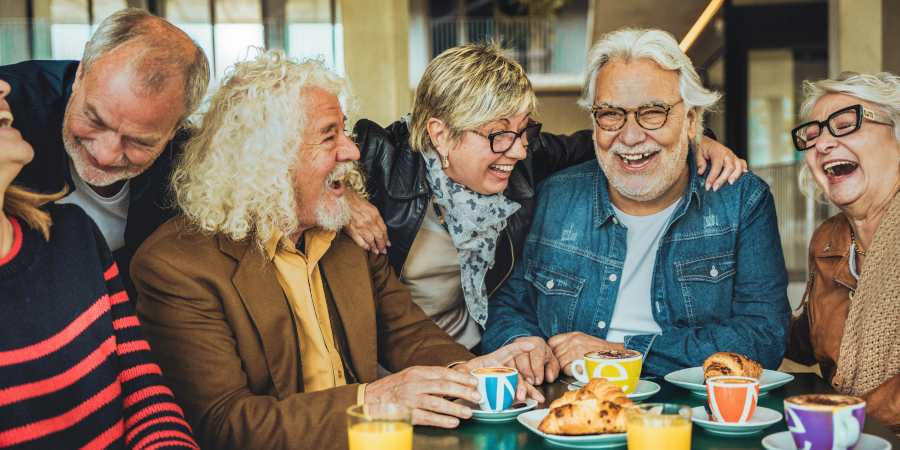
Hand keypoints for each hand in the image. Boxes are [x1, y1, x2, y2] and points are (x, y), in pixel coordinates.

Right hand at [344, 191, 389, 253]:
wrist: (343, 201)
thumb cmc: (357, 203)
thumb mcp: (371, 207)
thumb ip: (377, 218)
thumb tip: (381, 229)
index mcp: (374, 215)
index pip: (383, 229)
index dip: (386, 238)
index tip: (388, 243)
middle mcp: (368, 222)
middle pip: (378, 237)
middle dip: (382, 245)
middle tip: (384, 251)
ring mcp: (360, 227)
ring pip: (370, 241)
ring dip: (374, 248)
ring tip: (376, 251)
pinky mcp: (352, 231)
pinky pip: (360, 242)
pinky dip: (365, 246)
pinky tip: (368, 248)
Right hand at [364, 366, 479, 427]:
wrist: (369, 398)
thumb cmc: (393, 387)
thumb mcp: (411, 375)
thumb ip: (430, 377)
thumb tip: (454, 380)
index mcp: (417, 372)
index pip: (442, 372)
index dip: (460, 377)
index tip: (474, 381)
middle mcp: (414, 384)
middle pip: (442, 386)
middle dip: (462, 391)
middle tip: (476, 396)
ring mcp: (409, 399)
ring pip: (436, 402)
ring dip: (454, 407)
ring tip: (468, 412)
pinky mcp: (405, 414)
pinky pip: (426, 418)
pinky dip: (441, 420)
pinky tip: (452, 423)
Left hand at [453, 340, 545, 403]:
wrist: (463, 382)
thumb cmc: (464, 373)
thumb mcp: (461, 371)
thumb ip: (462, 373)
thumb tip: (469, 381)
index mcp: (492, 360)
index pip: (506, 351)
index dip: (518, 348)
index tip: (530, 345)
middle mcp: (502, 368)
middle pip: (516, 373)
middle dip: (521, 384)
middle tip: (521, 394)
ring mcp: (505, 378)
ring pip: (520, 383)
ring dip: (528, 391)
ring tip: (537, 399)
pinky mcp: (505, 387)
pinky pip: (517, 392)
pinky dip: (526, 397)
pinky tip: (534, 403)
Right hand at [500, 336, 558, 385]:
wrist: (530, 348)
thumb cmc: (542, 356)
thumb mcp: (551, 361)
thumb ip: (553, 369)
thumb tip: (550, 378)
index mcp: (536, 343)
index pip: (536, 356)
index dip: (537, 369)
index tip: (538, 381)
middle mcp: (522, 343)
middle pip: (521, 358)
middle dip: (526, 373)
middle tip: (531, 383)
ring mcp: (511, 349)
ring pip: (511, 362)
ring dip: (516, 376)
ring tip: (523, 385)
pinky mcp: (503, 356)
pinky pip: (504, 367)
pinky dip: (509, 377)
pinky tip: (514, 384)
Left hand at [547, 332, 623, 376]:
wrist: (613, 355)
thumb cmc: (599, 349)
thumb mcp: (583, 338)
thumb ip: (570, 342)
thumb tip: (558, 349)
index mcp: (573, 335)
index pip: (552, 342)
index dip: (552, 350)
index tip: (556, 355)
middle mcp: (572, 342)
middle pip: (555, 354)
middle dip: (559, 360)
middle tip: (567, 363)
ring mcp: (575, 351)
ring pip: (560, 363)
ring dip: (565, 367)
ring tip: (575, 366)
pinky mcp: (579, 362)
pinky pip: (567, 370)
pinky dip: (571, 372)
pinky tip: (579, 369)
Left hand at [695, 136, 747, 191]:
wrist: (706, 141)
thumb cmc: (701, 147)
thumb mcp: (697, 152)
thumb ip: (699, 161)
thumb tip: (701, 172)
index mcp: (717, 151)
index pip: (717, 165)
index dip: (713, 177)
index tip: (708, 186)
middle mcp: (727, 153)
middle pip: (729, 167)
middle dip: (723, 179)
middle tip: (715, 188)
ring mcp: (732, 155)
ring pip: (738, 165)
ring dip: (735, 175)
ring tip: (730, 183)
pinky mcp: (734, 157)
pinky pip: (742, 162)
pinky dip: (744, 168)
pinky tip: (744, 174)